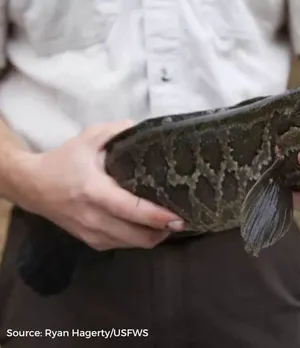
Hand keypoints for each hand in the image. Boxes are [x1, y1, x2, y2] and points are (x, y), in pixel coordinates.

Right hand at [17, 120, 184, 250]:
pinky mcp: (92, 242)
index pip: (130, 210)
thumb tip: (147, 129)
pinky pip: (123, 246)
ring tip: (168, 223)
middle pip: (137, 236)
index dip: (156, 216)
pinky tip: (148, 227)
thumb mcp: (89, 138)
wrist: (33, 186)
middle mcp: (94, 218)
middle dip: (163, 231)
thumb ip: (119, 131)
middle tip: (182, 219)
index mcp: (94, 191)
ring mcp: (92, 234)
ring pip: (133, 244)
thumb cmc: (64, 161)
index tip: (178, 217)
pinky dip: (139, 239)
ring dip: (153, 237)